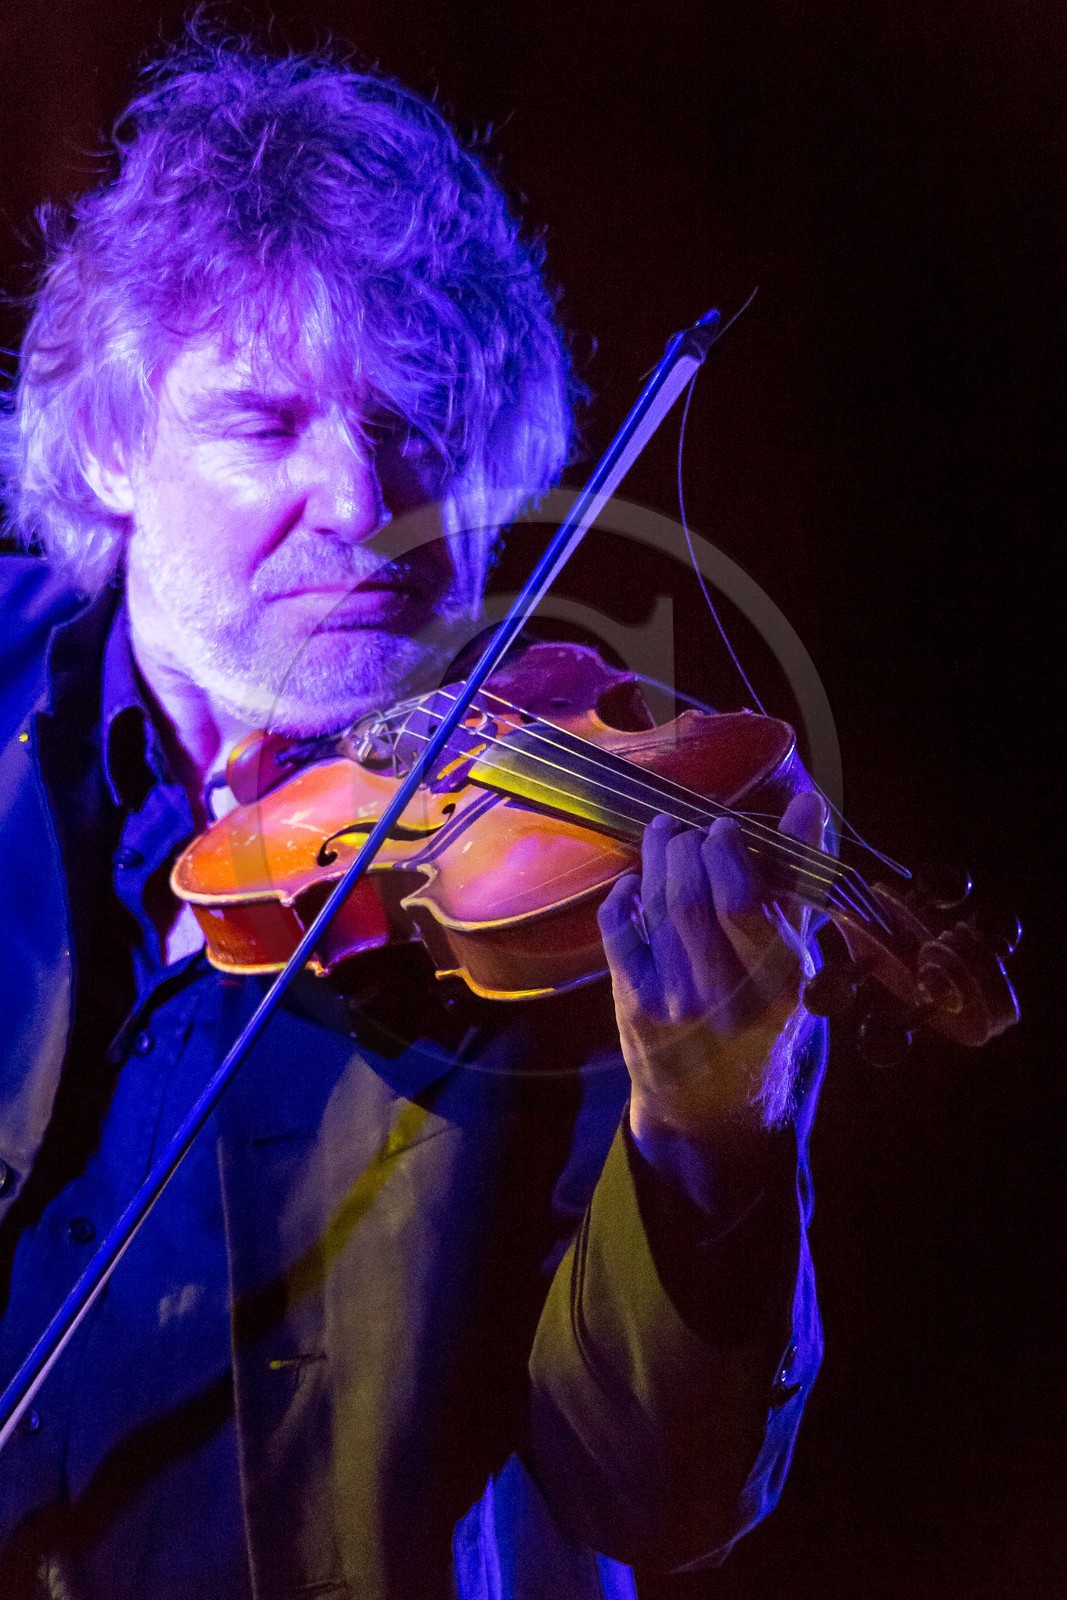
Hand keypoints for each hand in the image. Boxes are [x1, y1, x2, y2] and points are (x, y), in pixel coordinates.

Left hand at [598, 791, 826, 1153]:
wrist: (719, 1114)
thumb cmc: (769, 1027)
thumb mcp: (801, 967)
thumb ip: (800, 887)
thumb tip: (809, 805)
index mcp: (779, 982)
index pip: (742, 901)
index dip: (728, 852)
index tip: (725, 827)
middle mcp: (725, 994)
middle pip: (691, 896)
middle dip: (687, 848)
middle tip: (692, 830)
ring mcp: (674, 1000)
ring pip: (656, 906)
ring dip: (656, 858)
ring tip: (664, 833)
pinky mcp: (634, 1003)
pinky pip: (620, 929)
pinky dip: (624, 894)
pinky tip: (635, 881)